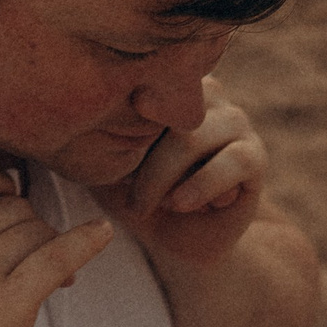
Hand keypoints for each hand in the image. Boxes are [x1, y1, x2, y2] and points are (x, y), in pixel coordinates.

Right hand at [0, 162, 111, 326]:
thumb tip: (7, 190)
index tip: (13, 207)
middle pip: (9, 206)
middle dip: (29, 232)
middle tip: (31, 270)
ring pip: (34, 231)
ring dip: (50, 252)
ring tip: (48, 285)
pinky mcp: (6, 308)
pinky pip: (57, 255)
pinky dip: (86, 242)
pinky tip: (103, 234)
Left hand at [97, 81, 265, 270]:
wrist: (180, 241)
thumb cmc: (138, 192)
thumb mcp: (110, 160)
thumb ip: (99, 131)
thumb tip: (71, 104)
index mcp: (170, 84)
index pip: (142, 88)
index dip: (119, 126)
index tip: (104, 163)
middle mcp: (207, 94)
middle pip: (165, 112)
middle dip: (140, 160)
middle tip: (125, 195)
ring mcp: (235, 121)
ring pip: (193, 137)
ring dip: (163, 176)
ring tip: (145, 204)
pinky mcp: (255, 156)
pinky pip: (234, 161)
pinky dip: (202, 185)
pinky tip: (180, 205)